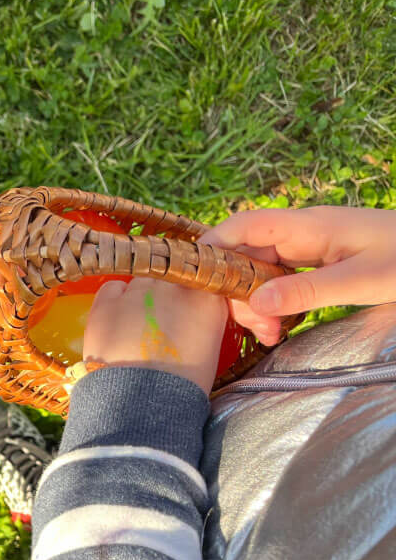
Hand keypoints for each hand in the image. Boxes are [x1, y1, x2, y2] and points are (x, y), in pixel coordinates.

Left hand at [82, 277, 226, 394]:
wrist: (141, 402)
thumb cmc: (182, 384)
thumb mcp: (209, 347)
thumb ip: (203, 317)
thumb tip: (191, 309)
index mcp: (207, 298)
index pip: (201, 274)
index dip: (192, 287)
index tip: (186, 300)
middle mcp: (173, 286)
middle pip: (170, 276)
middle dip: (165, 294)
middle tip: (160, 321)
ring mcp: (138, 291)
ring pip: (141, 281)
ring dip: (140, 298)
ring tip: (136, 329)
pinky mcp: (106, 302)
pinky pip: (112, 288)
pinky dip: (114, 300)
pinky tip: (116, 322)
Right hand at [200, 206, 395, 344]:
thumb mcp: (364, 281)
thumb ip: (309, 291)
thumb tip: (257, 303)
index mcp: (309, 226)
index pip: (243, 225)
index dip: (212, 247)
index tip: (195, 281)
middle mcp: (302, 232)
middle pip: (246, 253)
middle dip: (238, 291)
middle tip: (256, 329)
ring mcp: (310, 246)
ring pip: (261, 269)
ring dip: (255, 301)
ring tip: (270, 333)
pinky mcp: (319, 260)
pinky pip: (281, 278)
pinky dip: (273, 302)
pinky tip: (280, 325)